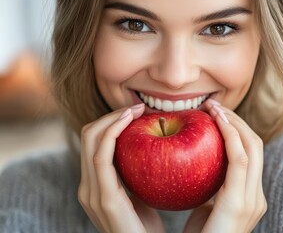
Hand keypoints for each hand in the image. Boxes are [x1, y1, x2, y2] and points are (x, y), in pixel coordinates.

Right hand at [78, 104, 164, 232]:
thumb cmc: (147, 227)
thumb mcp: (139, 195)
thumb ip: (134, 176)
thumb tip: (148, 151)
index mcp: (95, 185)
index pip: (93, 142)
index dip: (111, 121)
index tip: (136, 110)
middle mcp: (88, 186)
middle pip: (88, 136)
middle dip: (111, 116)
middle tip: (138, 107)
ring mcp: (92, 192)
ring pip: (91, 141)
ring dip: (113, 119)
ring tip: (137, 110)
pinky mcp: (104, 198)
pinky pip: (102, 156)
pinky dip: (113, 132)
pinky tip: (131, 121)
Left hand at [184, 100, 266, 232]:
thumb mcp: (207, 209)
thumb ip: (212, 190)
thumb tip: (201, 169)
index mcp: (249, 196)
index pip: (249, 153)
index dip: (235, 129)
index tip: (214, 114)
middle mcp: (256, 195)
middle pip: (254, 145)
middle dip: (236, 121)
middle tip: (213, 106)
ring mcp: (252, 200)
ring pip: (251, 147)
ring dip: (233, 123)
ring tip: (213, 108)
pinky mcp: (240, 203)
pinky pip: (238, 159)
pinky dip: (230, 136)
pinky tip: (214, 121)